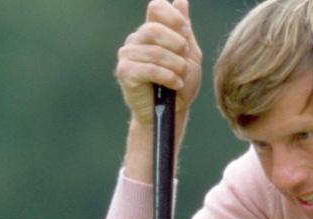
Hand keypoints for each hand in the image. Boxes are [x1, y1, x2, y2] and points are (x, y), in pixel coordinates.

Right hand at [116, 0, 202, 128]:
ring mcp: (127, 55)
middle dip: (176, 45)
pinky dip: (167, 76)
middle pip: (153, 29)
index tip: (185, 33)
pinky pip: (148, 68)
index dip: (172, 17)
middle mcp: (136, 39)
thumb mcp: (188, 54)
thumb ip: (184, 29)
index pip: (156, 7)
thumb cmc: (180, 84)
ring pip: (154, 51)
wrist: (172, 113)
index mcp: (151, 31)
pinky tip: (174, 84)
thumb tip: (181, 0)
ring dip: (175, 66)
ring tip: (180, 78)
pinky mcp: (124, 72)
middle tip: (184, 62)